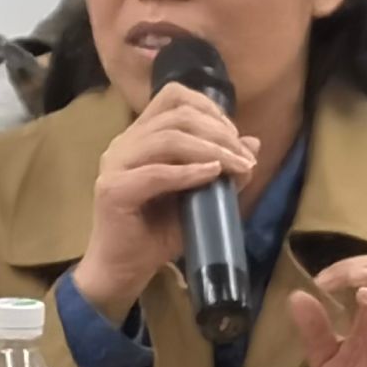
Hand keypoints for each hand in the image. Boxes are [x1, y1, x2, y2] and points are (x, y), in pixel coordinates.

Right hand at [69, 84, 256, 319]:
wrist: (124, 269)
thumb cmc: (158, 233)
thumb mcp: (200, 196)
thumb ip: (222, 167)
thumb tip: (254, 144)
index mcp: (140, 136)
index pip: (173, 96)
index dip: (209, 108)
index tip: (235, 136)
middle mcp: (124, 143)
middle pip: (176, 114)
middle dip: (218, 132)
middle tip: (243, 157)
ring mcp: (115, 164)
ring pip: (168, 138)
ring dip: (210, 150)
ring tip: (235, 167)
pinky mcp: (112, 190)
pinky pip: (156, 173)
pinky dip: (188, 172)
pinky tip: (211, 175)